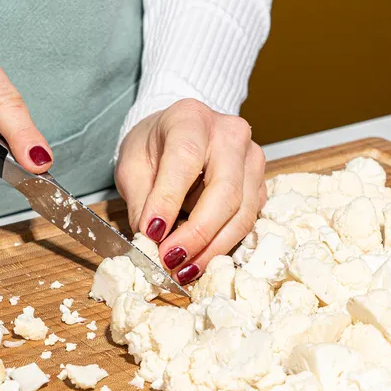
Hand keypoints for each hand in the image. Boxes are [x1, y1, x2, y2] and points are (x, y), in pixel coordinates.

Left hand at [115, 99, 266, 284]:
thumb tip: (150, 241)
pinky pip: (247, 221)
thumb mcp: (132, 166)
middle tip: (169, 260)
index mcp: (191, 120)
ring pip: (242, 213)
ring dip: (211, 248)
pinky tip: (199, 260)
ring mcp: (252, 159)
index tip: (151, 233)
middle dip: (196, 234)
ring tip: (183, 270)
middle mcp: (230, 134)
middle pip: (225, 192)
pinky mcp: (259, 184)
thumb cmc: (153, 147)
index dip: (169, 201)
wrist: (178, 134)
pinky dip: (222, 245)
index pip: (185, 161)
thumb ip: (140, 201)